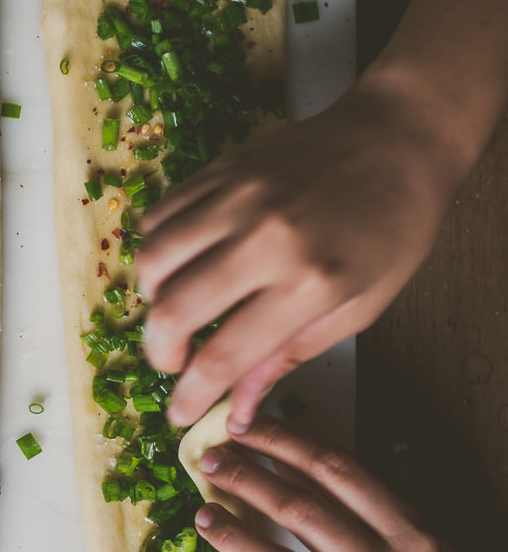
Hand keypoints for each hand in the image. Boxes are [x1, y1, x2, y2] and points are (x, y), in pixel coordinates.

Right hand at [137, 71, 460, 428]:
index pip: (224, 355)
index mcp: (310, 282)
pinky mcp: (220, 169)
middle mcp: (265, 237)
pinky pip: (159, 216)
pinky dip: (158, 250)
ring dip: (154, 299)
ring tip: (178, 310)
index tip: (180, 414)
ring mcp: (236, 196)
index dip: (192, 395)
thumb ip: (289, 356)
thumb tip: (238, 408)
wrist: (398, 137)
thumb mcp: (358, 307)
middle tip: (172, 362)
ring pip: (153, 260)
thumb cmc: (392, 227)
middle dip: (160, 352)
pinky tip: (183, 264)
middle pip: (172, 310)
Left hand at [194, 414, 507, 551]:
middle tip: (211, 462)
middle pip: (300, 512)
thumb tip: (290, 463)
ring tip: (206, 515)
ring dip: (233, 535)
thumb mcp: (425, 541)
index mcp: (412, 533)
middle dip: (246, 479)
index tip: (245, 426)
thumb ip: (368, 505)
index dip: (283, 441)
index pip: (335, 470)